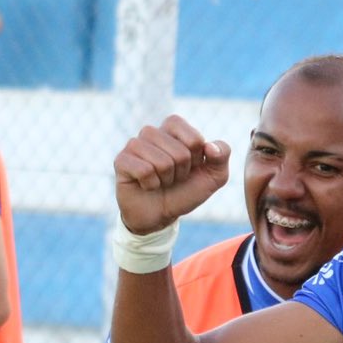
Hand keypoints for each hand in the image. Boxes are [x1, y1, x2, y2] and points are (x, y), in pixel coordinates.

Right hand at [114, 116, 231, 234]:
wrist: (161, 214)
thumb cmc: (186, 190)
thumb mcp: (214, 176)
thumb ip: (222, 155)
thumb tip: (209, 146)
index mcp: (174, 128)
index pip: (194, 138)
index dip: (198, 159)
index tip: (192, 167)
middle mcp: (152, 132)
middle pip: (180, 152)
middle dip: (182, 172)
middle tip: (174, 178)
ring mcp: (134, 144)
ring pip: (162, 162)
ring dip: (167, 179)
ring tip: (161, 181)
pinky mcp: (121, 160)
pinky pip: (144, 170)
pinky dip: (151, 184)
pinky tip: (147, 185)